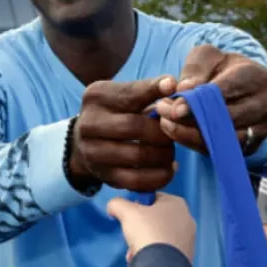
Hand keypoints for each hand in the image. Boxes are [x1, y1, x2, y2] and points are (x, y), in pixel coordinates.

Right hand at [70, 75, 177, 192]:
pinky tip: (168, 168)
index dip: (154, 90)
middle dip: (163, 131)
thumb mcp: (128, 95)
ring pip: (138, 156)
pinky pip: (136, 180)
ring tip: (171, 151)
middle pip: (135, 127)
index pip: (130, 94)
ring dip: (164, 155)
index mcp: (97, 97)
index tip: (173, 87)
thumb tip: (179, 85)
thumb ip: (152, 90)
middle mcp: (89, 123)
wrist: (87, 142)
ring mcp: (92, 152)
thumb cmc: (118, 113)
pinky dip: (159, 176)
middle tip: (174, 133)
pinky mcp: (103, 175)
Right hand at [106, 192, 195, 263]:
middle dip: (141, 226)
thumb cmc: (147, 231)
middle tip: (131, 233)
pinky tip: (143, 259)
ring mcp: (189, 240)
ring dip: (145, 242)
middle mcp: (188, 219)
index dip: (138, 204)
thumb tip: (113, 206)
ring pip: (160, 236)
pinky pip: (165, 251)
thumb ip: (117, 203)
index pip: (154, 197)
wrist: (161, 266)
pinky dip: (154, 254)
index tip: (129, 215)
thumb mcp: (126, 211)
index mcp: (177, 203)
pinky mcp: (186, 257)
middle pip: (157, 218)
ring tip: (134, 250)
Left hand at [155, 44, 266, 154]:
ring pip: (224, 138)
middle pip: (228, 117)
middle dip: (191, 118)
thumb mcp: (205, 58)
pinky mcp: (250, 146)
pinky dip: (196, 143)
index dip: (201, 99)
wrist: (234, 87)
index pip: (229, 89)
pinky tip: (176, 133)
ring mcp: (260, 128)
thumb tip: (185, 89)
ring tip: (166, 123)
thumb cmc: (217, 68)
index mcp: (256, 76)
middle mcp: (264, 104)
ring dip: (190, 133)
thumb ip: (194, 70)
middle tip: (163, 114)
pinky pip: (221, 149)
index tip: (175, 107)